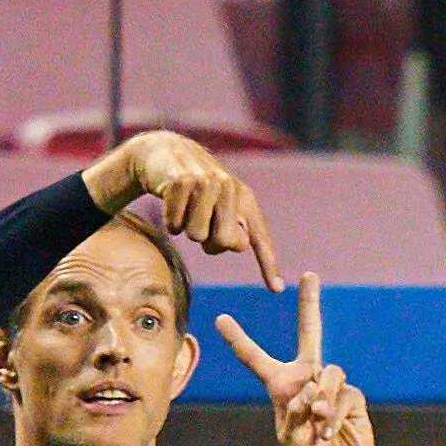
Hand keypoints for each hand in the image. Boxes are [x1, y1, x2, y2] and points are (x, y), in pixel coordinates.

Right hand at [89, 130, 281, 290]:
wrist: (168, 154)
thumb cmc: (198, 192)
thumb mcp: (221, 209)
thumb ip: (232, 231)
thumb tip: (238, 245)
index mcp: (246, 200)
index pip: (259, 238)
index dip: (268, 265)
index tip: (277, 290)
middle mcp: (230, 189)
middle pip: (223, 243)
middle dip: (209, 243)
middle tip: (203, 225)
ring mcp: (206, 183)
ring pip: (196, 236)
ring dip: (186, 230)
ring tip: (188, 210)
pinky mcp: (181, 182)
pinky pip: (174, 225)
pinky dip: (171, 221)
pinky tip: (173, 202)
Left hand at [216, 275, 385, 445]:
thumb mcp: (290, 438)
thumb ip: (298, 410)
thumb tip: (317, 390)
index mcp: (282, 388)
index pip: (256, 359)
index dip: (239, 340)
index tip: (220, 319)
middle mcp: (307, 380)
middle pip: (310, 334)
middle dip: (310, 305)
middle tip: (310, 275)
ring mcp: (332, 387)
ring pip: (327, 374)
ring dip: (322, 400)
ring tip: (318, 424)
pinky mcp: (353, 398)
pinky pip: (343, 394)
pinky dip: (335, 413)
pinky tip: (329, 431)